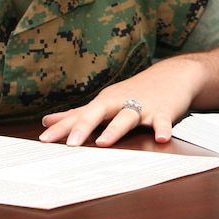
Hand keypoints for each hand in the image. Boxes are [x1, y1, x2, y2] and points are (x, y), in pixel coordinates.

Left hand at [39, 58, 201, 146]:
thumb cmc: (136, 91)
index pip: (79, 115)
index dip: (62, 128)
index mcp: (105, 102)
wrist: (174, 74)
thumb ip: (78, 114)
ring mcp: (142, 106)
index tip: (44, 140)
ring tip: (104, 142)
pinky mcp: (163, 110)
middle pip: (99, 112)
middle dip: (84, 126)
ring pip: (127, 116)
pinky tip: (161, 138)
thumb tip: (48, 120)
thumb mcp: (105, 100)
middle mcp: (120, 102)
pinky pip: (162, 120)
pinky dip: (162, 128)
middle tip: (70, 144)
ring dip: (116, 129)